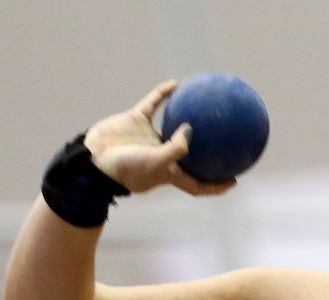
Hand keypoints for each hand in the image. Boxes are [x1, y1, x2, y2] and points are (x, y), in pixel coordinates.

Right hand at [83, 81, 234, 195]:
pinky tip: (176, 84)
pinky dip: (162, 94)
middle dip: (207, 151)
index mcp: (169, 173)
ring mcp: (149, 137)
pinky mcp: (136, 121)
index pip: (197, 184)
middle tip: (229, 141)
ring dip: (187, 116)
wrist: (94, 160)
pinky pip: (153, 104)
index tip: (234, 180)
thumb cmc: (126, 168)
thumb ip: (176, 149)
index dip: (216, 185)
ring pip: (173, 125)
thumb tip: (191, 130)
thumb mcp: (156, 163)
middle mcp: (162, 155)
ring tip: (206, 105)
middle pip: (190, 155)